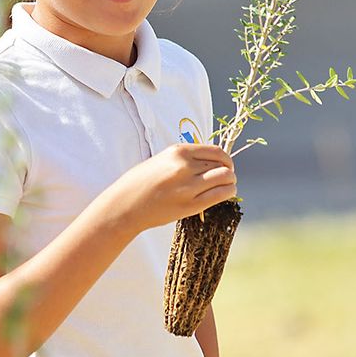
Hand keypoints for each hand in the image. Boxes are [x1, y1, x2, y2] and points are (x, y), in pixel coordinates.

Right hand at [101, 142, 237, 233]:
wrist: (125, 205)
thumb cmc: (141, 182)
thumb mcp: (162, 160)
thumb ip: (185, 159)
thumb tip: (211, 161)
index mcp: (178, 151)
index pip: (216, 151)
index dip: (225, 159)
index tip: (225, 165)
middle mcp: (184, 166)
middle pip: (222, 164)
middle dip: (228, 171)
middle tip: (226, 178)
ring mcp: (188, 186)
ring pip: (225, 178)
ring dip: (230, 182)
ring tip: (227, 186)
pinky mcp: (190, 205)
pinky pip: (220, 194)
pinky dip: (228, 192)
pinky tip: (225, 194)